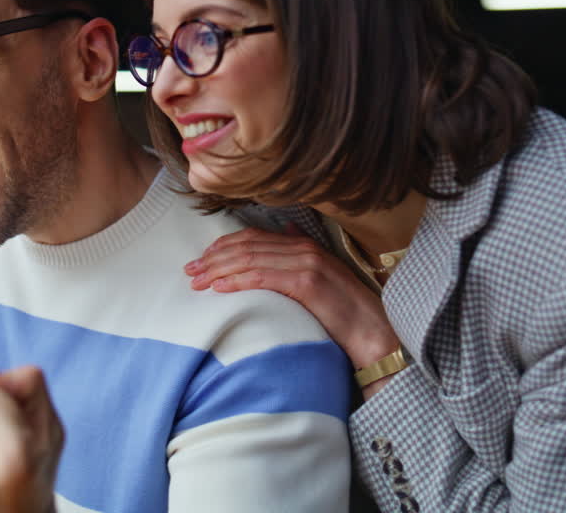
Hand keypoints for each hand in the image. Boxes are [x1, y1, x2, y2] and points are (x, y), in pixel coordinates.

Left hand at [185, 227, 401, 397]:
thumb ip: (300, 256)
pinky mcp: (307, 283)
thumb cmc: (344, 314)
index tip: (201, 260)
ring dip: (219, 270)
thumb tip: (287, 230)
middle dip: (214, 258)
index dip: (223, 246)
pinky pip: (263, 277)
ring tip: (198, 281)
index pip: (253, 238)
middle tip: (190, 271)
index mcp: (304, 245)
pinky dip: (238, 281)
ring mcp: (306, 263)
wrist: (374, 335)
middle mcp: (304, 248)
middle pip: (247, 246)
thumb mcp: (320, 279)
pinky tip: (220, 289)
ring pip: (250, 259)